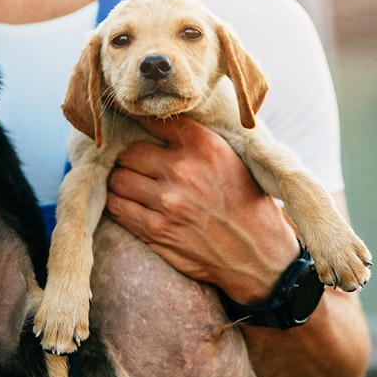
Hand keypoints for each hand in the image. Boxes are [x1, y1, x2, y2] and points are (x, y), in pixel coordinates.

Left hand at [105, 117, 299, 303]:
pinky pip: (118, 208)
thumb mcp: (231, 159)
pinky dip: (118, 204)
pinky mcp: (156, 230)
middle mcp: (182, 169)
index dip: (140, 122)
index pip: (154, 121)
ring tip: (130, 186)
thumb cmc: (247, 204)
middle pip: (129, 152)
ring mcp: (166, 201)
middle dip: (130, 159)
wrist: (258, 255)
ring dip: (121, 182)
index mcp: (204, 145)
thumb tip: (159, 125)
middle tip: (135, 166)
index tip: (133, 124)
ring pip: (118, 179)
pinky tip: (129, 204)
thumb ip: (196, 141)